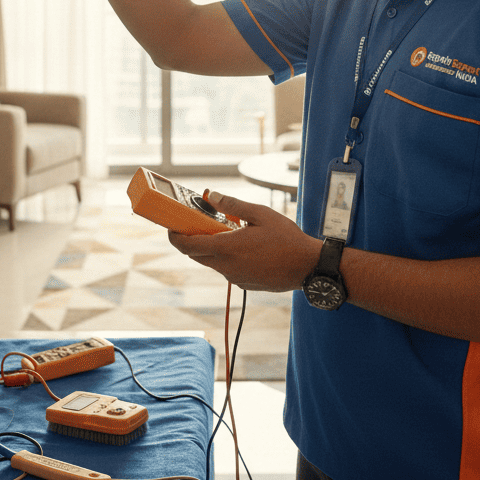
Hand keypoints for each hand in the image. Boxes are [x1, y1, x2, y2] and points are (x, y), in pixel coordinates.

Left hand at [167, 189, 319, 291]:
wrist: (308, 267)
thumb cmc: (287, 239)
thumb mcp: (260, 214)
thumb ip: (233, 205)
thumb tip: (212, 195)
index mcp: (227, 248)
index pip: (188, 246)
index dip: (174, 237)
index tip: (170, 228)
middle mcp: (227, 266)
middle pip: (197, 255)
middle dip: (192, 240)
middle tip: (197, 223)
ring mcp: (235, 278)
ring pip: (213, 262)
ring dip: (212, 248)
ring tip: (227, 232)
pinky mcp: (245, 284)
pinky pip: (228, 269)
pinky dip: (227, 258)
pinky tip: (245, 247)